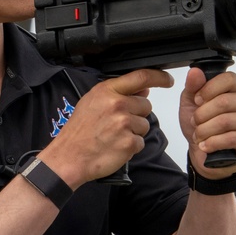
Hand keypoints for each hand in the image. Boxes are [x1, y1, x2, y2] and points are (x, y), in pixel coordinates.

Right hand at [42, 68, 174, 186]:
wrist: (68, 157)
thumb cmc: (78, 132)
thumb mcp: (92, 103)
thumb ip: (117, 94)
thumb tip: (142, 89)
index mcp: (107, 91)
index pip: (140, 77)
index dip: (158, 77)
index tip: (167, 80)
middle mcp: (117, 104)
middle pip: (145, 105)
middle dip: (137, 114)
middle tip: (117, 124)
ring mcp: (124, 123)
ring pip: (145, 125)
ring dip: (134, 132)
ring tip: (113, 136)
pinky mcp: (129, 142)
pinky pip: (141, 142)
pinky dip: (131, 146)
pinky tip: (115, 146)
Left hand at [179, 67, 235, 176]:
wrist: (204, 151)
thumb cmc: (202, 123)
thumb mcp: (191, 102)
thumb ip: (193, 86)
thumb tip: (195, 72)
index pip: (229, 79)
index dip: (208, 89)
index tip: (197, 100)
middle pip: (225, 102)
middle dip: (202, 114)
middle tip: (194, 122)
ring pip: (226, 121)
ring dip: (205, 130)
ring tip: (198, 136)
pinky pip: (232, 139)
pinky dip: (212, 143)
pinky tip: (205, 145)